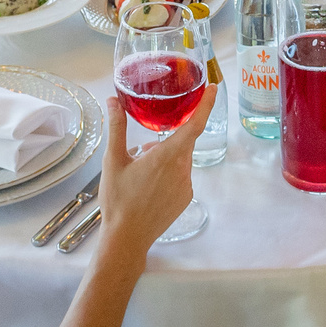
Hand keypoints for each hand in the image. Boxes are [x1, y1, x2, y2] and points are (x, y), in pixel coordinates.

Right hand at [94, 88, 211, 257]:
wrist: (126, 238)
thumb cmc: (118, 200)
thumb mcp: (113, 161)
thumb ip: (117, 128)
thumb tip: (114, 101)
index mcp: (167, 156)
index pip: (194, 124)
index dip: (206, 104)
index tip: (213, 88)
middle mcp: (182, 169)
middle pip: (182, 142)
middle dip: (165, 141)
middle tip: (140, 153)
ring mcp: (186, 185)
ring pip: (179, 160)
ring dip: (164, 158)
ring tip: (139, 173)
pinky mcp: (185, 198)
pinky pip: (180, 176)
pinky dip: (167, 173)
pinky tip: (148, 186)